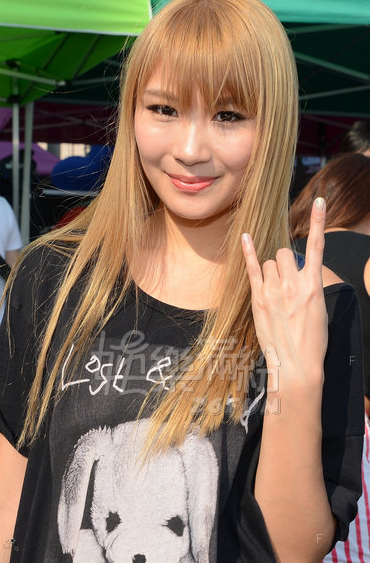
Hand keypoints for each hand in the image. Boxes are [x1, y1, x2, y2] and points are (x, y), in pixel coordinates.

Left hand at [241, 198, 327, 394]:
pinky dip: (248, 251)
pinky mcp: (258, 299)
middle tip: (285, 283)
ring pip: (269, 262)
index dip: (319, 221)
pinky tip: (245, 237)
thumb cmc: (312, 341)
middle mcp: (293, 283)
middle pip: (284, 253)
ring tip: (275, 292)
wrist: (296, 365)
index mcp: (313, 285)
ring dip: (271, 270)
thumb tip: (299, 273)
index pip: (317, 245)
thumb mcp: (319, 309)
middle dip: (284, 262)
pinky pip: (252, 269)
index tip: (321, 201)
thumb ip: (308, 286)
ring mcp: (274, 290)